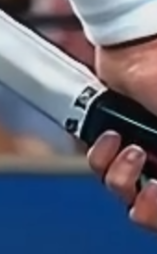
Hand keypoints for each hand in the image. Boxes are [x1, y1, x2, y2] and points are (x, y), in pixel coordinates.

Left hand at [88, 39, 156, 228]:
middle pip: (152, 208)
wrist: (133, 45)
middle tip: (148, 194)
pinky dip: (102, 158)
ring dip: (124, 178)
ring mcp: (140, 152)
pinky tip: (112, 138)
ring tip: (132, 151)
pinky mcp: (112, 138)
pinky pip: (102, 166)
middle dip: (148, 208)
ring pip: (126, 192)